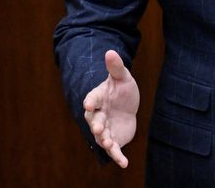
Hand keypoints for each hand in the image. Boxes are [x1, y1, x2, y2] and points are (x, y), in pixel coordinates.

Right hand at [83, 50, 139, 166]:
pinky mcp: (113, 140)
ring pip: (102, 137)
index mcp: (98, 98)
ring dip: (105, 142)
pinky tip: (124, 163)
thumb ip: (116, 67)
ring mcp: (105, 129)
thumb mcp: (122, 77)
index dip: (90, 101)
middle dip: (97, 125)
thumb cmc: (121, 90)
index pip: (92, 99)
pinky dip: (118, 157)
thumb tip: (110, 51)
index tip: (88, 104)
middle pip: (95, 121)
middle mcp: (98, 115)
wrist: (127, 106)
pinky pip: (114, 150)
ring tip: (110, 146)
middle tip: (99, 129)